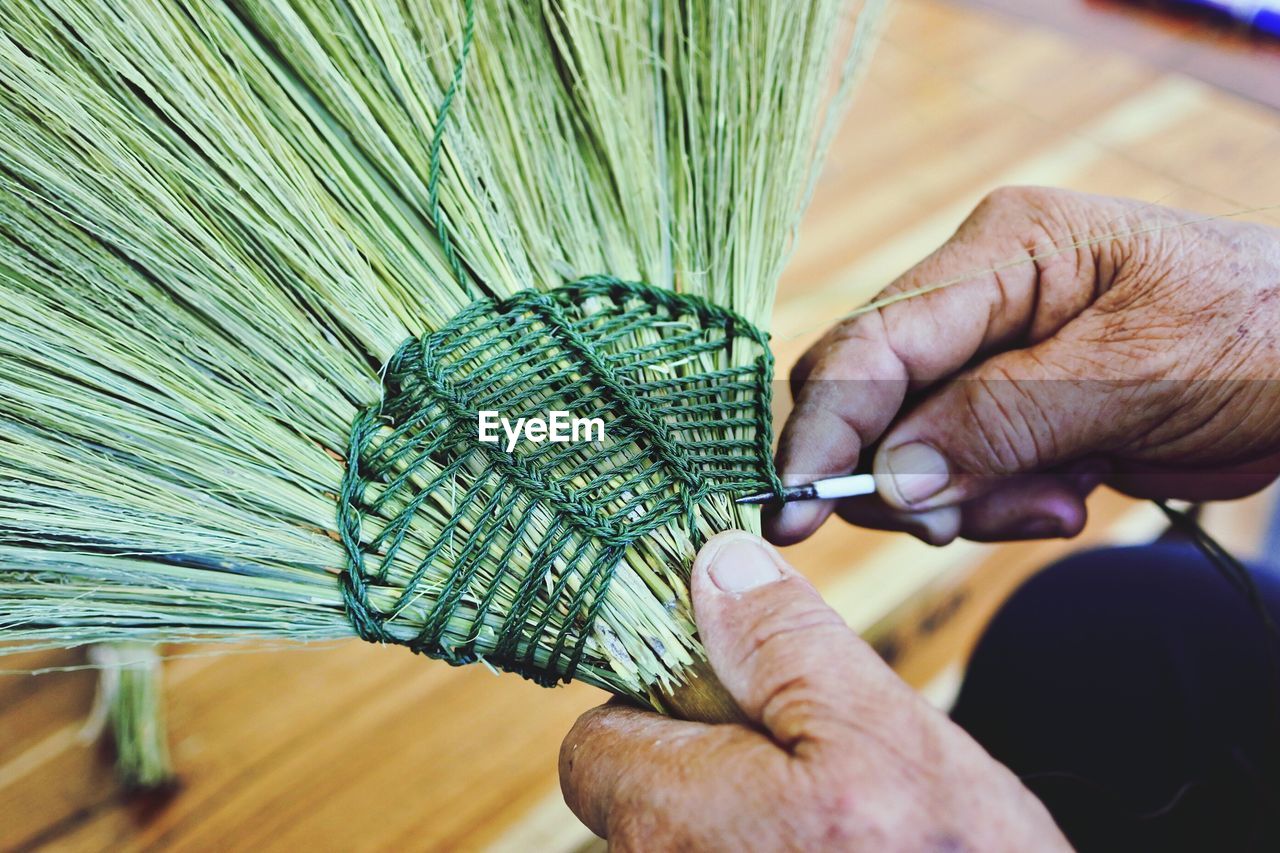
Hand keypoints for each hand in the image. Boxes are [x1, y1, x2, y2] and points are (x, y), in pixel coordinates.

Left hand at [560, 531, 1066, 849]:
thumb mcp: (884, 735)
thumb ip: (785, 645)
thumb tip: (716, 566)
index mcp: (677, 821)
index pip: (596, 743)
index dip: (657, 702)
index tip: (732, 689)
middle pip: (644, 791)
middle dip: (715, 755)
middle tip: (814, 755)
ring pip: (690, 834)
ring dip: (748, 807)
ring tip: (841, 815)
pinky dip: (770, 848)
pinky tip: (842, 850)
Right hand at [768, 187, 1279, 546]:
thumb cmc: (1260, 336)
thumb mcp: (1135, 376)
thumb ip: (1002, 422)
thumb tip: (889, 479)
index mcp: (1002, 250)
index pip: (872, 342)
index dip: (824, 428)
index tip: (792, 512)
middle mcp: (980, 294)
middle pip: (874, 398)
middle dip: (902, 475)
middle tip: (958, 524)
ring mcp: (993, 353)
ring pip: (912, 448)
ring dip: (967, 497)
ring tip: (1059, 500)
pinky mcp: (1012, 405)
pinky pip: (962, 471)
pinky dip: (1000, 502)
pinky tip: (1071, 495)